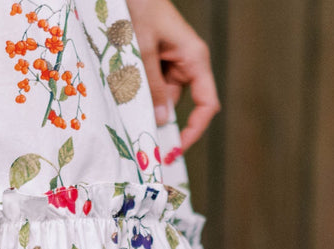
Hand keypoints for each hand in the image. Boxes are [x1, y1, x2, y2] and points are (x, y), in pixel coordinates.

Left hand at [124, 0, 219, 151]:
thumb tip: (162, 120)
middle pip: (181, 105)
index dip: (195, 130)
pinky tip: (126, 90)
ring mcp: (173, 62)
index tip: (177, 149)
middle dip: (163, 121)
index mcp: (195, 58)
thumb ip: (152, 86)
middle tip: (145, 143)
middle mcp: (188, 63)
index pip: (206, 104)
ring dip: (146, 104)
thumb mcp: (143, 49)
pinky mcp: (159, 61)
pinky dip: (140, 92)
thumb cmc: (139, 6)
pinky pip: (153, 85)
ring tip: (127, 104)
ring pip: (163, 97)